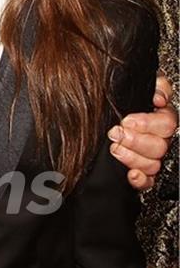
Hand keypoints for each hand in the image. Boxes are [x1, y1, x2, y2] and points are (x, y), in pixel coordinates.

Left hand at [108, 73, 176, 189]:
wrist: (99, 115)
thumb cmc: (120, 100)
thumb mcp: (134, 86)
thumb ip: (154, 86)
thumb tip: (159, 97)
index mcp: (162, 117)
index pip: (167, 123)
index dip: (147, 123)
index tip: (127, 120)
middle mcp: (160, 138)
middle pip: (160, 146)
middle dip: (135, 140)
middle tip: (116, 133)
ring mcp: (152, 156)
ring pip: (154, 164)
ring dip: (133, 158)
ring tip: (115, 148)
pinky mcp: (143, 172)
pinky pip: (149, 181)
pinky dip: (140, 179)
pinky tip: (131, 174)